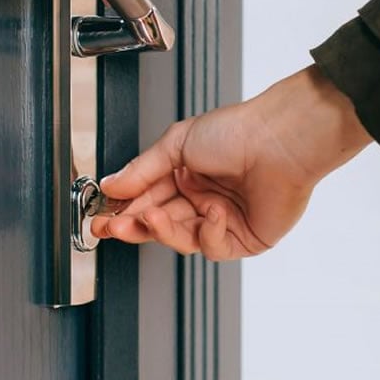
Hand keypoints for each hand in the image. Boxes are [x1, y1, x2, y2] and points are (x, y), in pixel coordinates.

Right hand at [94, 66, 372, 259]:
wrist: (280, 141)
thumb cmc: (239, 131)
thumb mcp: (177, 144)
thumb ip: (142, 170)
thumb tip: (112, 185)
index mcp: (186, 174)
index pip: (146, 200)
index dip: (122, 211)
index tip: (100, 218)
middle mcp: (202, 198)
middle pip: (159, 224)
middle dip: (133, 227)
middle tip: (110, 228)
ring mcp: (222, 220)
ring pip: (181, 239)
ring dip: (164, 230)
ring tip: (152, 216)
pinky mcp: (244, 239)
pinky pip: (213, 247)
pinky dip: (208, 232)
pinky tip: (213, 213)